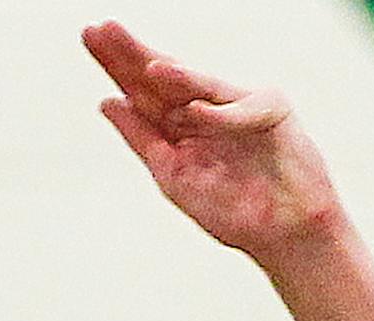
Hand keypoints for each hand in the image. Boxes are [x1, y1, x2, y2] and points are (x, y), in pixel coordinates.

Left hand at [83, 21, 343, 264]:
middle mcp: (206, 107)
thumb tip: (107, 103)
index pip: (143, 88)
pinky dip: (221, 115)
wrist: (283, 236)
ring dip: (177, 75)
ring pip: (202, 84)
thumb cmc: (235, 212)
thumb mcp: (174, 176)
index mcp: (181, 122)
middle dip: (137, 54)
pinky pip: (242, 110)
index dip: (117, 64)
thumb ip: (142, 139)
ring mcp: (238, 105)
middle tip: (104, 31)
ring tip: (147, 67)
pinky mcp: (271, 110)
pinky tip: (194, 113)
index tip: (90, 36)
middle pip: (166, 76)